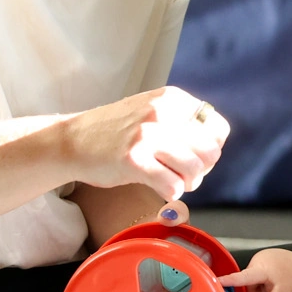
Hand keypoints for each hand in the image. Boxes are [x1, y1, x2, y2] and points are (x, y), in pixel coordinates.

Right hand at [61, 87, 227, 201]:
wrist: (72, 141)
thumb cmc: (117, 133)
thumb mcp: (154, 111)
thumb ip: (184, 123)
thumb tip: (215, 149)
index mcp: (173, 99)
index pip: (219, 129)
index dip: (211, 150)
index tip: (193, 158)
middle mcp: (163, 112)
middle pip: (211, 153)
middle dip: (201, 171)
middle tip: (182, 175)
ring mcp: (147, 134)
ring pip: (195, 170)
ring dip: (187, 183)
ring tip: (170, 181)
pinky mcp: (134, 159)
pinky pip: (173, 185)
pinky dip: (170, 192)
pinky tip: (158, 187)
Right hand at [211, 248, 291, 291]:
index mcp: (263, 268)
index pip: (242, 277)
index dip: (228, 280)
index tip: (216, 281)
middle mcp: (259, 259)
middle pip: (246, 282)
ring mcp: (261, 256)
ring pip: (250, 279)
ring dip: (258, 287)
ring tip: (272, 288)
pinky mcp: (263, 256)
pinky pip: (255, 273)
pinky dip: (260, 281)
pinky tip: (271, 281)